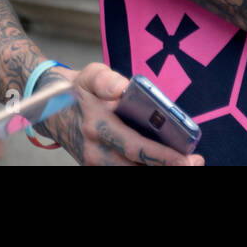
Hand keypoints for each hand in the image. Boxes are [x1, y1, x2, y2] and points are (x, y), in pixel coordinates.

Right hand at [36, 62, 202, 166]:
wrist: (49, 108)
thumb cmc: (77, 89)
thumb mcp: (89, 75)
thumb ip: (106, 79)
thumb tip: (123, 89)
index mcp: (98, 126)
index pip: (136, 148)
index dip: (163, 156)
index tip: (187, 157)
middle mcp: (96, 152)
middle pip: (138, 167)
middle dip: (170, 168)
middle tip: (196, 161)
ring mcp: (96, 163)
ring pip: (132, 172)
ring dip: (159, 169)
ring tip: (185, 163)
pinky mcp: (98, 167)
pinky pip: (125, 170)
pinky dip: (145, 167)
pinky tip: (164, 163)